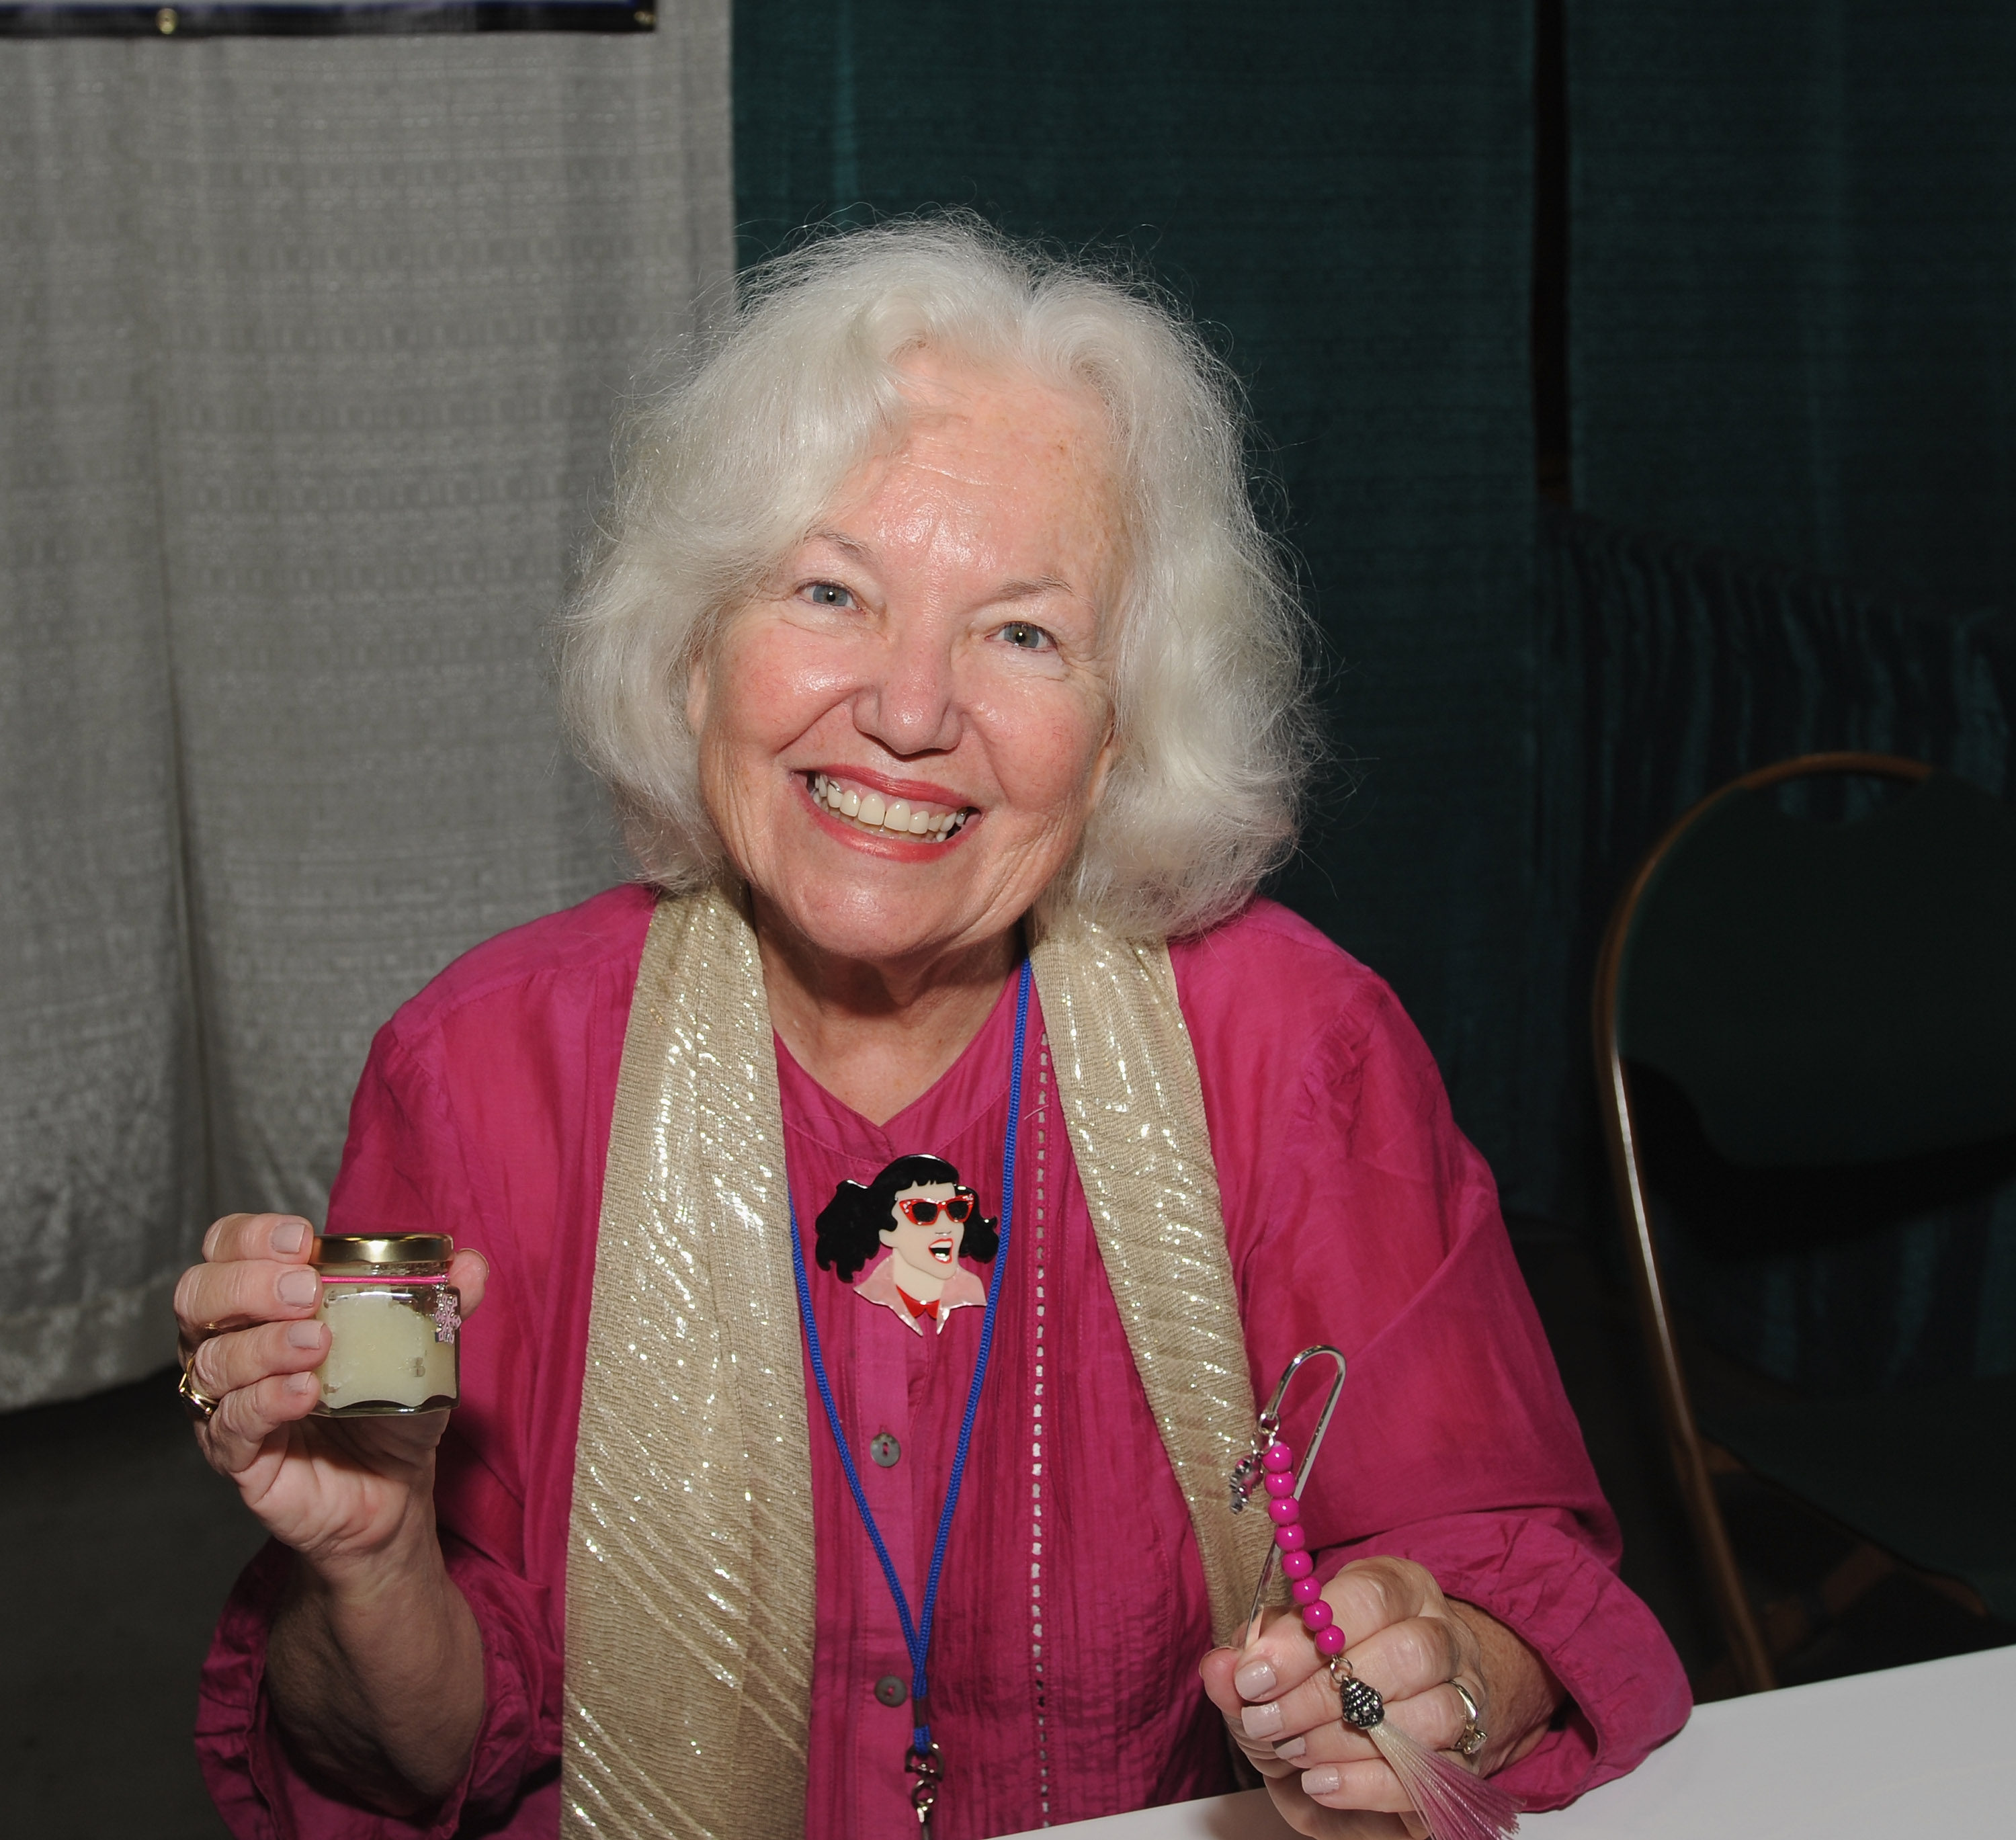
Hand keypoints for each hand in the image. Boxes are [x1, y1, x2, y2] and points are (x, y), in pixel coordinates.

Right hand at [172, 1212, 489, 1572]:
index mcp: (263, 1305)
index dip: (250, 1236)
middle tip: (306, 1290)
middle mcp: (231, 1346)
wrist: (395, 1490)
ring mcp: (226, 1402)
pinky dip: (267, 1401)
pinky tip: (306, 1391)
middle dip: (248, 1283)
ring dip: (264, 1343)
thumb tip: (471, 1263)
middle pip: (197, 1296)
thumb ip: (443, 1303)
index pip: (226, 1250)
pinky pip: (231, 1423)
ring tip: (318, 1342)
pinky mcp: (236, 1457)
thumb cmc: (390, 1406)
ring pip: (212, 1360)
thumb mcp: (422, 1348)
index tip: (300, 1238)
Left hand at [1198, 1556, 1558, 1837]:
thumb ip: (1243, 1670)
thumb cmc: (1319, 1695)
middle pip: (1407, 1653)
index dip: (1306, 1635)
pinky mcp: (1468, 1767)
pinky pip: (1434, 1777)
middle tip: (1267, 1721)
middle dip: (1323, 1692)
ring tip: (1294, 1751)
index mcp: (1397, 1591)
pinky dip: (1368, 1783)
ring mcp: (1465, 1701)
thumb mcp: (1273, 1676)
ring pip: (1430, 1713)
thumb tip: (1220, 1668)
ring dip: (1346, 1739)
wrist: (1371, 1755)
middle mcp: (1441, 1637)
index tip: (1253, 1674)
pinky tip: (1321, 1783)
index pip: (1368, 1595)